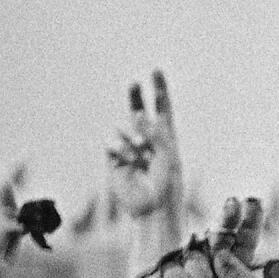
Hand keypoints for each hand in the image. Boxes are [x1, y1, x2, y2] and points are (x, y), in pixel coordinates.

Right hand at [107, 70, 180, 222]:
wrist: (150, 208)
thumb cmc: (166, 184)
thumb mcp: (167, 155)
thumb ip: (155, 132)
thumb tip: (136, 114)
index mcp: (165, 138)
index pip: (162, 109)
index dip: (159, 90)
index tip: (156, 70)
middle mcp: (146, 140)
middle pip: (137, 110)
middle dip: (135, 97)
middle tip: (134, 82)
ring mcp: (129, 147)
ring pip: (122, 126)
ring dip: (130, 137)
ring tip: (140, 154)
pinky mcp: (114, 157)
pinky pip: (111, 140)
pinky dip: (119, 146)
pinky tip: (127, 159)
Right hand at [135, 197, 266, 277]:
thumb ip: (242, 277)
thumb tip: (219, 253)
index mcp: (235, 269)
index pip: (243, 240)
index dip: (248, 221)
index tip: (252, 202)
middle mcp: (210, 263)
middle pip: (218, 233)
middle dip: (227, 217)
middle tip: (232, 204)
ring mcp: (184, 266)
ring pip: (197, 259)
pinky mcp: (161, 276)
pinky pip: (177, 274)